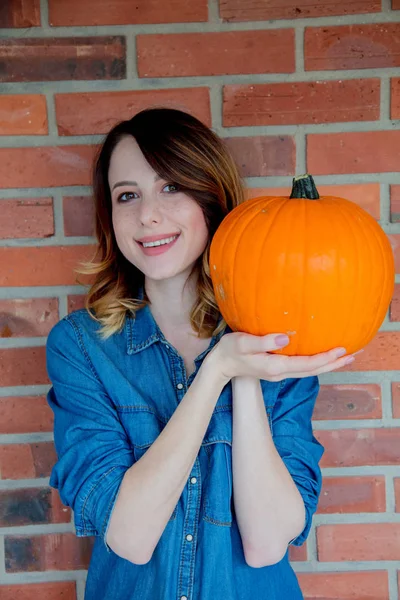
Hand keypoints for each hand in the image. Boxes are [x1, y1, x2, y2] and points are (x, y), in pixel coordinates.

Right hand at [207, 332, 358, 384]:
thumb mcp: (243, 342)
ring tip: (344, 357)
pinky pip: (302, 368)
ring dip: (327, 365)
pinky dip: (316, 363)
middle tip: (354, 355)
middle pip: (313, 371)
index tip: (341, 349)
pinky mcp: (276, 369)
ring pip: (309, 371)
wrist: (219, 366)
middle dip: (333, 364)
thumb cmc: (229, 350)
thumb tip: (285, 338)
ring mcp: (279, 373)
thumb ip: (264, 340)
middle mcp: (281, 373)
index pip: (307, 364)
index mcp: (276, 366)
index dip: (326, 358)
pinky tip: (321, 356)